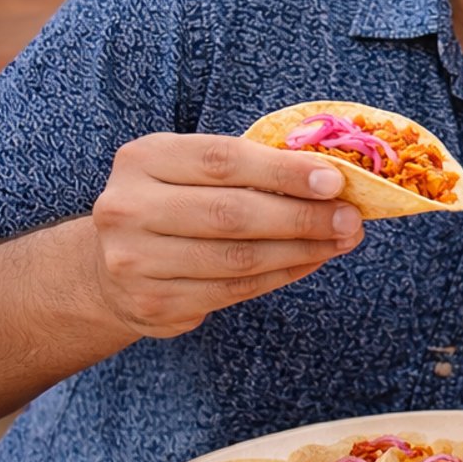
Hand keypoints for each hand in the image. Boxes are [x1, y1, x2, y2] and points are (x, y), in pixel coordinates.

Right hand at [90, 133, 363, 337]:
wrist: (112, 269)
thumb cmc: (176, 205)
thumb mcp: (196, 172)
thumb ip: (253, 170)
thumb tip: (333, 183)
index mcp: (143, 159)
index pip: (223, 160)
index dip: (283, 172)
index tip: (334, 181)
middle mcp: (128, 207)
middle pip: (232, 213)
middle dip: (302, 216)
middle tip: (350, 219)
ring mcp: (134, 260)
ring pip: (238, 258)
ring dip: (302, 250)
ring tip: (340, 241)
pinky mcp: (153, 303)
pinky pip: (234, 290)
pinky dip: (282, 275)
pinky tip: (310, 261)